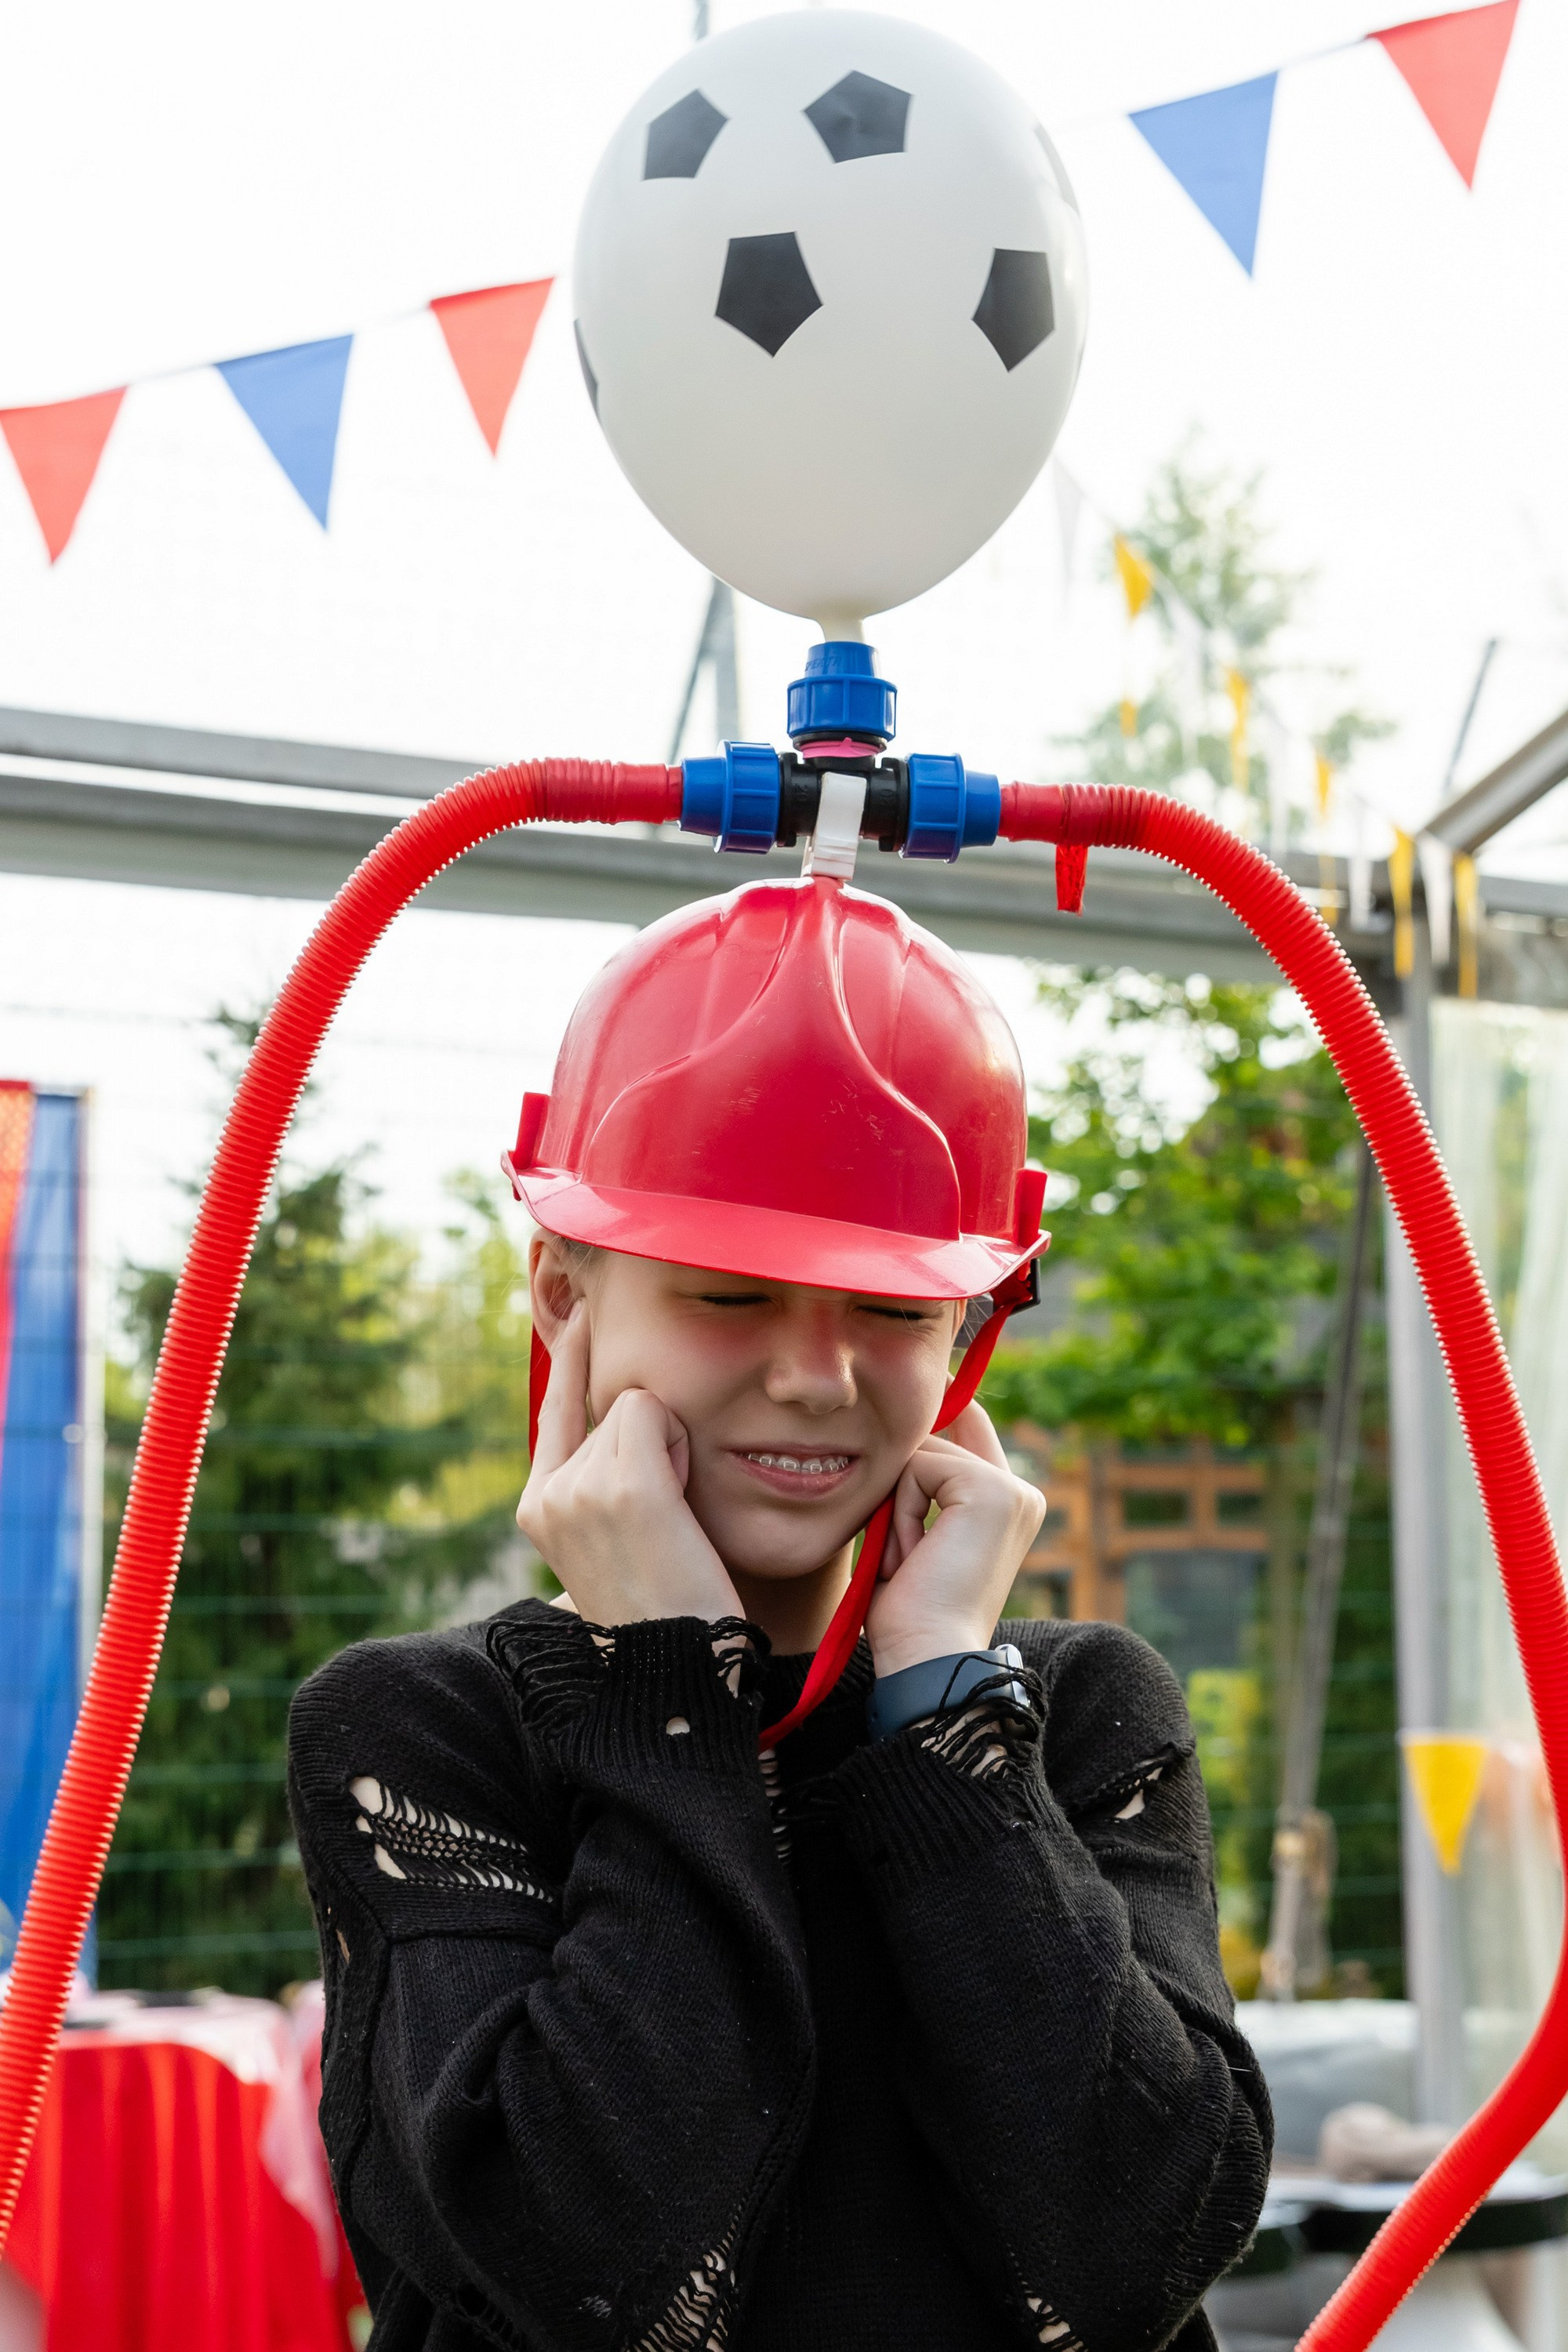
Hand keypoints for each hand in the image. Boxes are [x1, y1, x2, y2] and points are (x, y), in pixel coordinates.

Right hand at [517, 1304, 741, 1627]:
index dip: (570, 1356)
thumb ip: (606, 1478)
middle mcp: (548, 1496)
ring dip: (671, 1447)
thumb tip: (623, 1408)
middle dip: (654, 1441)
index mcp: (538, 1509)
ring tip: (674, 1522)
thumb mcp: (621, 1535)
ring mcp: (579, 1489)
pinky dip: (676, 1442)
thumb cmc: (672, 1604)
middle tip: (667, 1522)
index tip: (580, 1311)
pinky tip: (677, 1498)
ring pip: (636, 1403)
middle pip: (612, 1406)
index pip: (555, 1409)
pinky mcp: (621, 1487)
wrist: (683, 1666)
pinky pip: (650, 1409)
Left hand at [863, 1401, 1045, 1677]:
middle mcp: (1019, 1491)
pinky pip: (917, 1467)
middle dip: (901, 1480)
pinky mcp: (990, 1490)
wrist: (927, 1657)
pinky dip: (899, 1511)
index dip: (938, 1406)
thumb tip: (898, 1435)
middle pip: (941, 1430)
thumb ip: (916, 1487)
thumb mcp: (911, 1537)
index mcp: (1007, 1503)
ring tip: (905, 1561)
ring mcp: (1009, 1488)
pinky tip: (911, 1555)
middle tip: (902, 1552)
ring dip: (895, 1507)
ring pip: (921, 1451)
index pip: (968, 1423)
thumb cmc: (909, 1614)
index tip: (922, 1381)